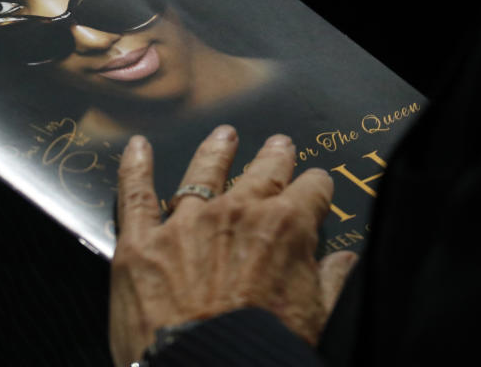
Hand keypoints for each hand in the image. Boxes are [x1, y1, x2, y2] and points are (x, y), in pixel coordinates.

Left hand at [109, 125, 357, 365]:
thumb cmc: (264, 351)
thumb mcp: (317, 320)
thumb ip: (331, 283)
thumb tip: (345, 261)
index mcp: (286, 228)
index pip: (311, 191)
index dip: (316, 188)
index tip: (317, 186)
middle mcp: (236, 212)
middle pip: (262, 173)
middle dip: (274, 158)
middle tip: (279, 145)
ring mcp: (185, 223)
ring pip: (203, 172)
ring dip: (216, 151)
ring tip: (223, 135)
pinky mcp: (141, 242)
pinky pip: (136, 195)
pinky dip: (135, 167)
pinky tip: (137, 147)